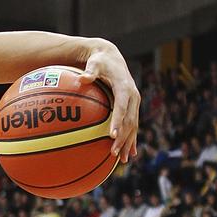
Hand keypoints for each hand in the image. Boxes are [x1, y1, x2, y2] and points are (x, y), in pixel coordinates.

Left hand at [80, 40, 139, 163]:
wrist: (111, 57)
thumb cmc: (100, 61)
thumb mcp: (94, 63)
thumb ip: (90, 71)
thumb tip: (82, 78)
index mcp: (125, 87)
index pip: (122, 106)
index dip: (118, 121)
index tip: (112, 135)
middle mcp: (133, 96)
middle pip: (130, 120)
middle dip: (123, 138)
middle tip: (113, 153)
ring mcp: (134, 103)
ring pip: (133, 126)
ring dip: (128, 143)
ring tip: (122, 159)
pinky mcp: (132, 107)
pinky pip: (132, 125)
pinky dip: (130, 139)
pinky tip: (128, 153)